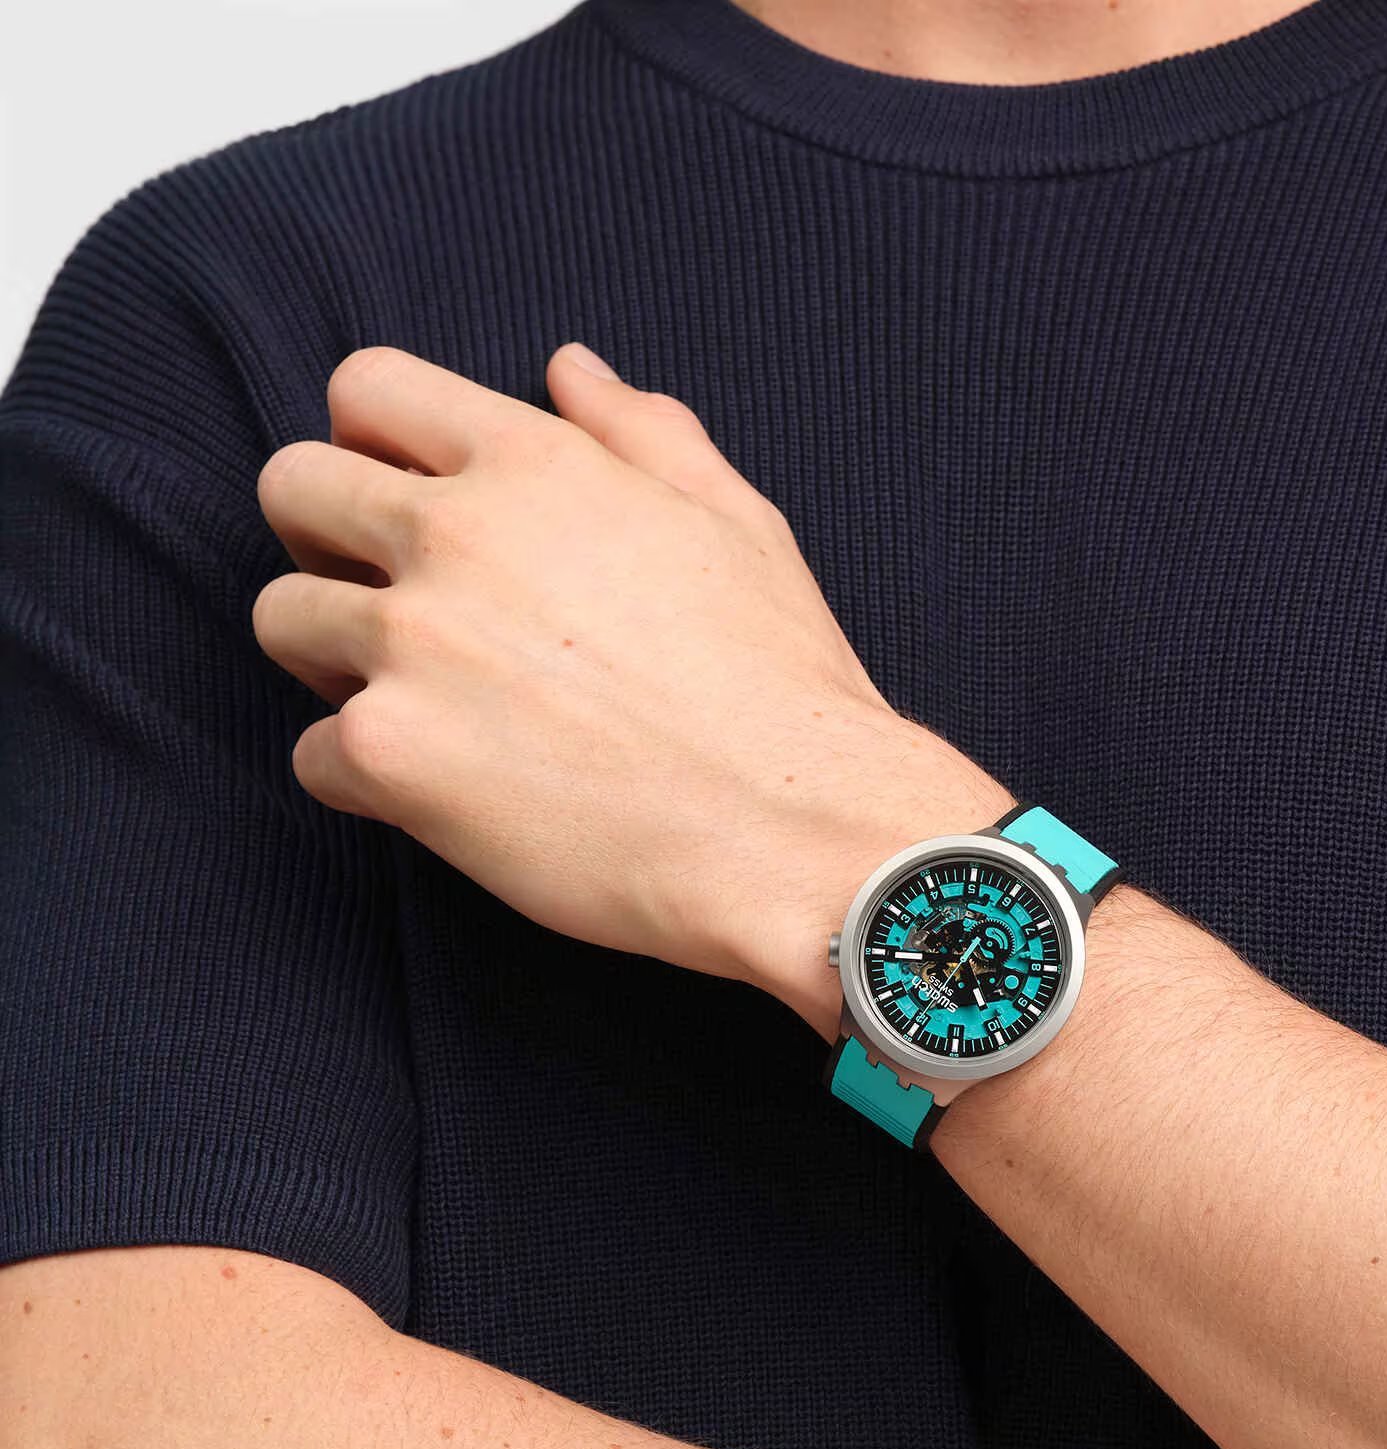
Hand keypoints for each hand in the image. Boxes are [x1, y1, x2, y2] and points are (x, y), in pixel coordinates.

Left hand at [253, 343, 1009, 1037]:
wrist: (794, 833)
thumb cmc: (784, 687)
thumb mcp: (740, 526)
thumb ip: (642, 435)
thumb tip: (571, 368)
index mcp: (536, 463)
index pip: (367, 389)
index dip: (373, 442)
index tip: (405, 497)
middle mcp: (453, 534)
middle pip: (293, 490)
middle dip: (329, 542)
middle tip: (398, 606)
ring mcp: (410, 644)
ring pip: (282, 619)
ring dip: (337, 662)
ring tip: (426, 707)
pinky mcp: (391, 756)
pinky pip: (312, 753)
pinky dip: (366, 778)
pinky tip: (447, 797)